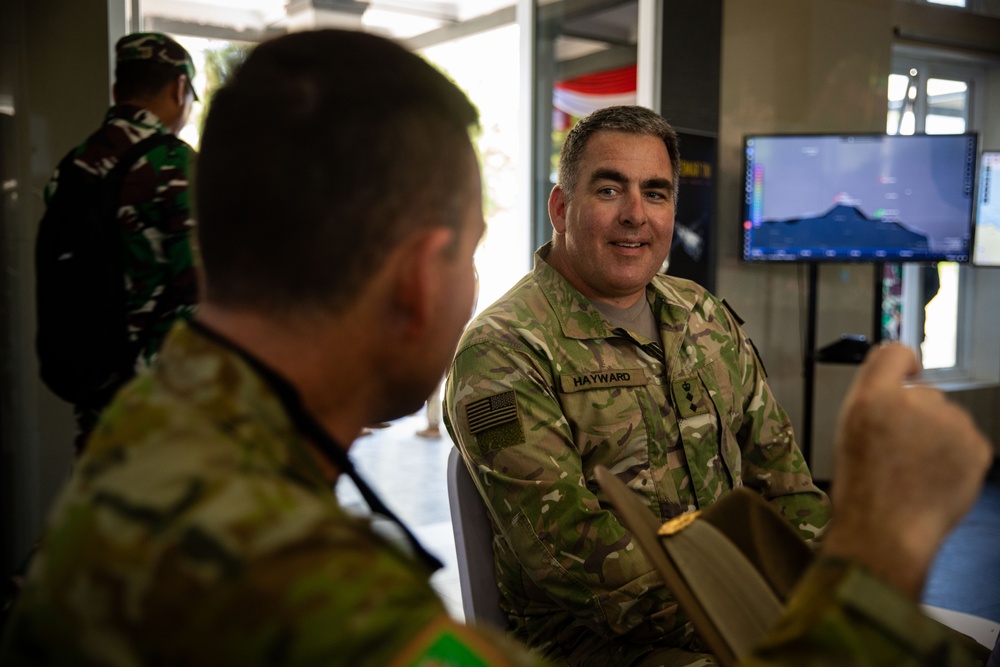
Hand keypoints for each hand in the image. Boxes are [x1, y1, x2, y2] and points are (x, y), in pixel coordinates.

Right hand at [822, 343, 991, 598]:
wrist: (887, 532)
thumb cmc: (863, 489)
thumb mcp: (847, 430)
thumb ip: (872, 392)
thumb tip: (899, 368)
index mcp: (875, 398)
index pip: (895, 353)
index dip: (901, 364)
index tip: (905, 374)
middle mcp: (916, 403)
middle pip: (922, 392)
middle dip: (914, 414)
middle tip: (897, 448)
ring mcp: (952, 425)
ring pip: (946, 418)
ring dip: (935, 436)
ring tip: (914, 469)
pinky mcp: (978, 447)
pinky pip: (966, 441)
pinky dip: (954, 456)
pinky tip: (933, 476)